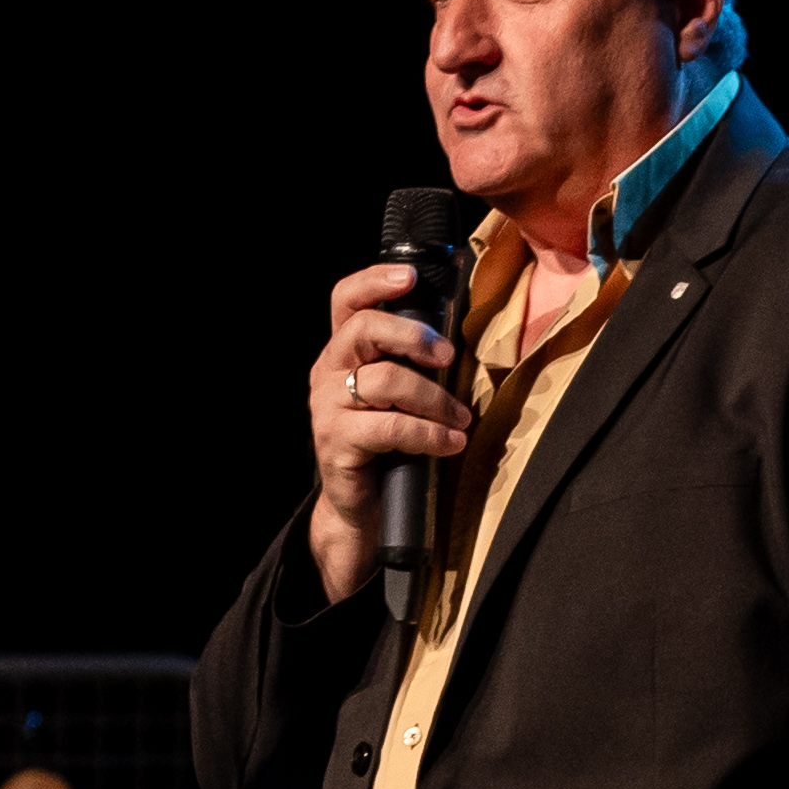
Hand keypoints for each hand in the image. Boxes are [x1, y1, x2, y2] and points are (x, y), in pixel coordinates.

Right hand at [304, 261, 470, 600]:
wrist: (361, 511)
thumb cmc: (388, 447)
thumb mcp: (399, 396)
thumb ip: (412, 364)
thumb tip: (458, 337)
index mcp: (342, 353)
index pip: (346, 300)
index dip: (375, 281)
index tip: (410, 277)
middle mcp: (327, 373)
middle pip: (364, 330)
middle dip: (412, 336)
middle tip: (447, 357)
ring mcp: (327, 408)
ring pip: (385, 381)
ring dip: (434, 398)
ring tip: (461, 419)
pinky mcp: (336, 442)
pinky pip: (389, 427)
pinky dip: (428, 433)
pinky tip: (451, 442)